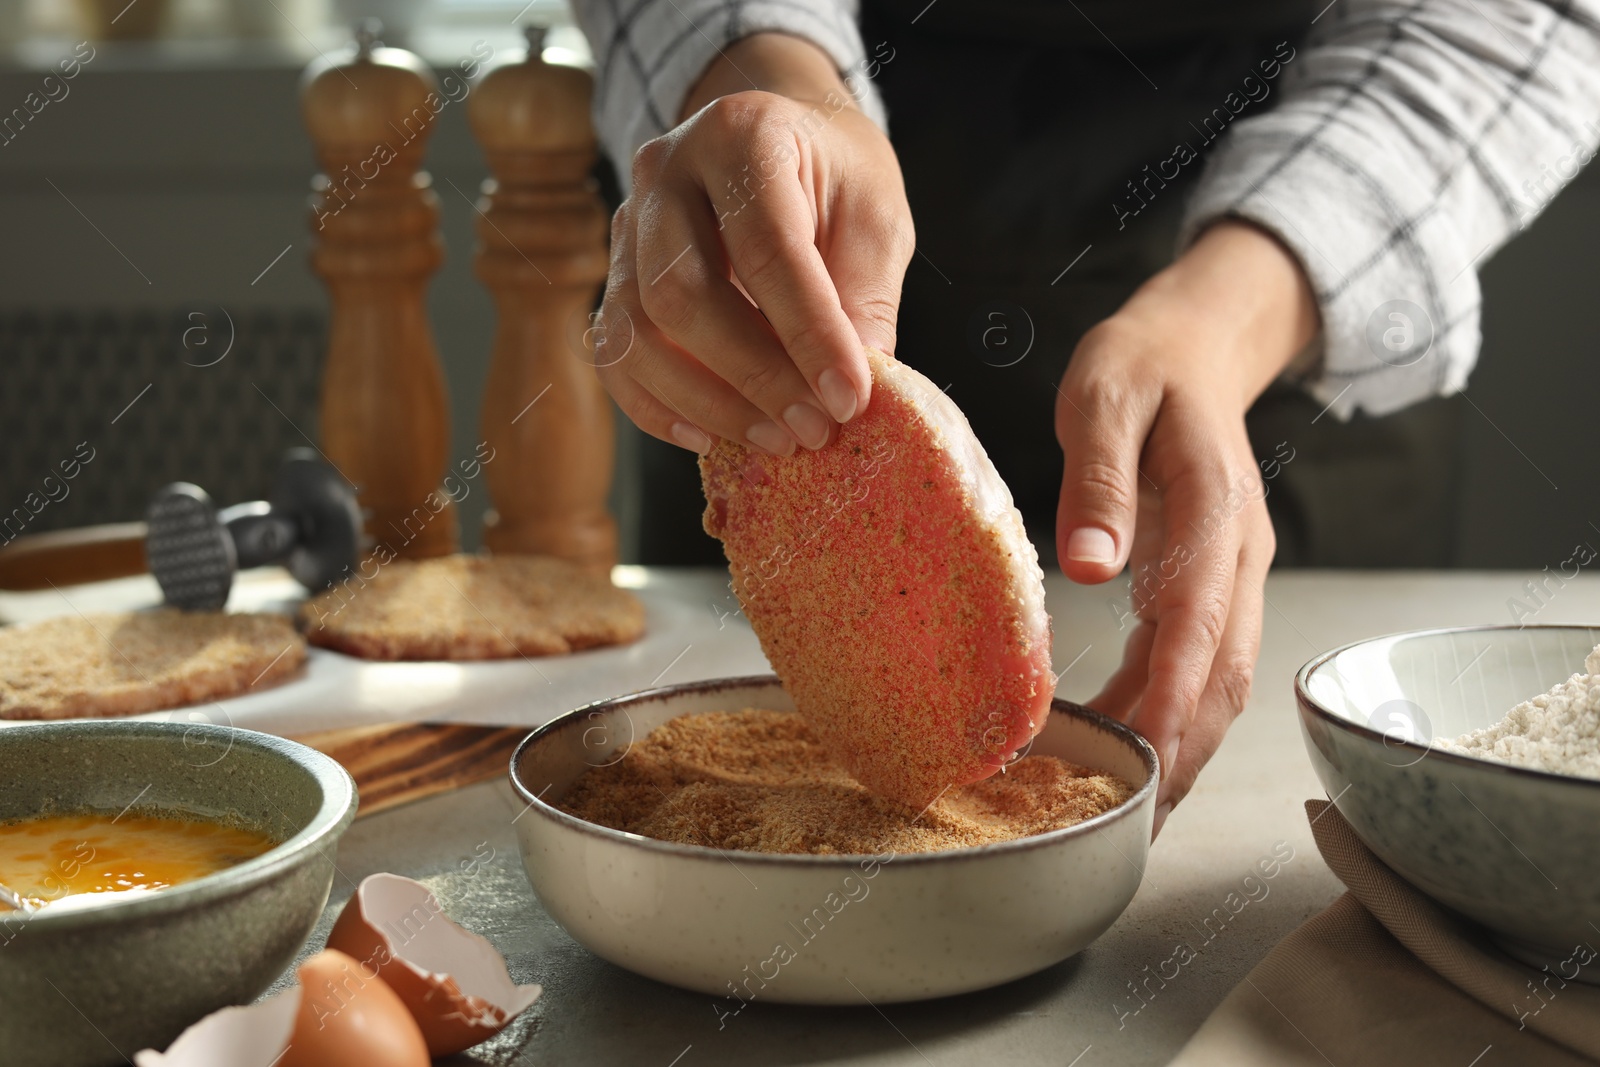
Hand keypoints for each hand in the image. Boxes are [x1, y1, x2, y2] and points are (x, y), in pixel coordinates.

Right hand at [594, 33, 913, 455]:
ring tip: (776, 439)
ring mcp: (626, 223)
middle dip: (751, 377)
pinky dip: (657, 407)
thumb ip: (865, 298)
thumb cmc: (831, 175)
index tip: (848, 398)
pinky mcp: (613, 274)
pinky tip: (711, 437)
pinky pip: (613, 353)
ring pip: (636, 332)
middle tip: (811, 430)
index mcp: (741, 136)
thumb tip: (849, 394)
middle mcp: (665, 172)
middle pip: (680, 293)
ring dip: (706, 403)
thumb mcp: (874, 215)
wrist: (775, 136)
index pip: (765, 248)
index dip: (808, 333)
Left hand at [1054, 220, 1318, 837]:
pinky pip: (1199, 659)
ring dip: (1184, 744)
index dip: (1175, 690)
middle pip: (1224, 669)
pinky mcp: (1212, 581)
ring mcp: (1233, 572)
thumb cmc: (1140, 364)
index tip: (1145, 751)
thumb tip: (1087, 564)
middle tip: (1135, 819)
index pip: (1201, 615)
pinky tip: (1133, 745)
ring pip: (1221, 677)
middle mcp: (1238, 552)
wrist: (1193, 343)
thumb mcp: (1104, 396)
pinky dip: (1172, 711)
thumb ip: (1098, 475)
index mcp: (1215, 507)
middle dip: (1186, 748)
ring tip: (1134, 809)